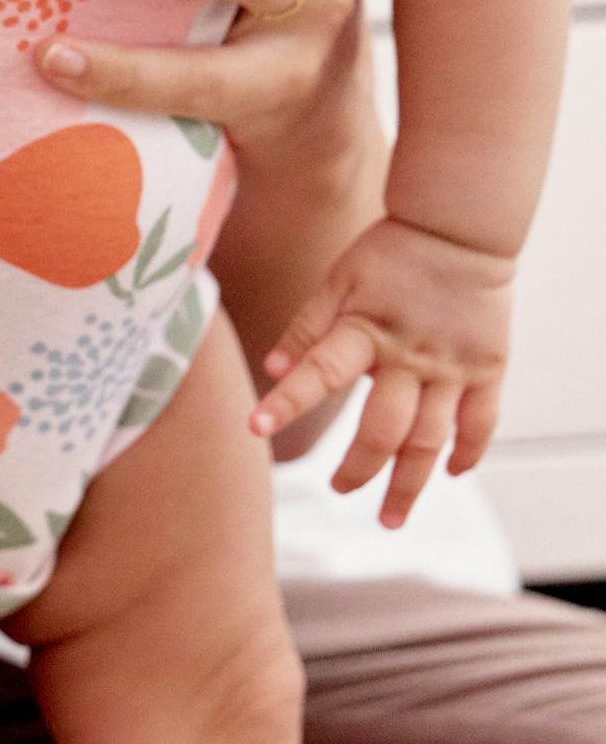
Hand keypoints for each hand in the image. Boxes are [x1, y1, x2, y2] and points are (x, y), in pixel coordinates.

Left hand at [252, 217, 513, 525]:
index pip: (320, 373)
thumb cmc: (391, 252)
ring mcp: (452, 366)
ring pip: (431, 440)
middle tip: (339, 492)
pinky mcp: (487, 367)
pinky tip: (452, 474)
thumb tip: (270, 369)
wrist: (460, 226)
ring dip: (410, 484)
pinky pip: (481, 422)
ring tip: (391, 517)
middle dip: (358, 470)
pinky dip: (468, 452)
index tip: (255, 428)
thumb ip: (306, 327)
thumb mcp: (339, 279)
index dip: (287, 402)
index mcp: (365, 330)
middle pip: (383, 431)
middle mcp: (410, 356)